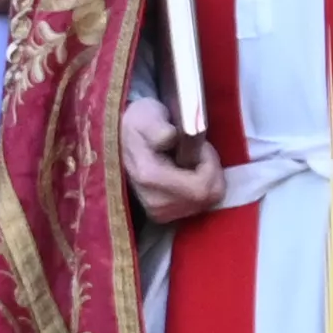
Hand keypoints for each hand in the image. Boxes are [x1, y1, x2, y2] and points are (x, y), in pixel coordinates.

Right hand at [120, 96, 217, 224]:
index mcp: (151, 178)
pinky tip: (186, 173)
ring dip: (206, 179)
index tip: (199, 145)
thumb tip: (169, 137)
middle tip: (197, 151)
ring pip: (206, 203)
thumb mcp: (147, 116)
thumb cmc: (139, 124)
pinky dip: (200, 188)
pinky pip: (199, 206)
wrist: (121, 140)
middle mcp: (155, 203)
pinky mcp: (163, 216)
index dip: (210, 163)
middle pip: (207, 198)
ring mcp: (159, 213)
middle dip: (211, 171)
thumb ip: (158, 127)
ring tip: (189, 160)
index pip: (202, 186)